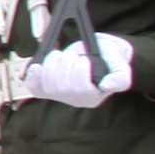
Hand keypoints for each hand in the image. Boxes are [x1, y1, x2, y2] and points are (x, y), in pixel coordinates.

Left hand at [17, 35, 133, 110]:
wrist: (101, 54)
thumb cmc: (109, 60)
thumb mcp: (121, 67)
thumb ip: (119, 78)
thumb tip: (107, 85)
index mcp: (94, 97)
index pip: (81, 90)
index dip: (79, 72)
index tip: (84, 59)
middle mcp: (77, 100)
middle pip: (63, 89)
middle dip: (65, 66)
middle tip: (73, 55)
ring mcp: (62, 96)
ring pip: (49, 86)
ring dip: (52, 65)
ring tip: (61, 55)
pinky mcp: (50, 88)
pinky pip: (37, 89)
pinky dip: (33, 77)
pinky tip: (36, 68)